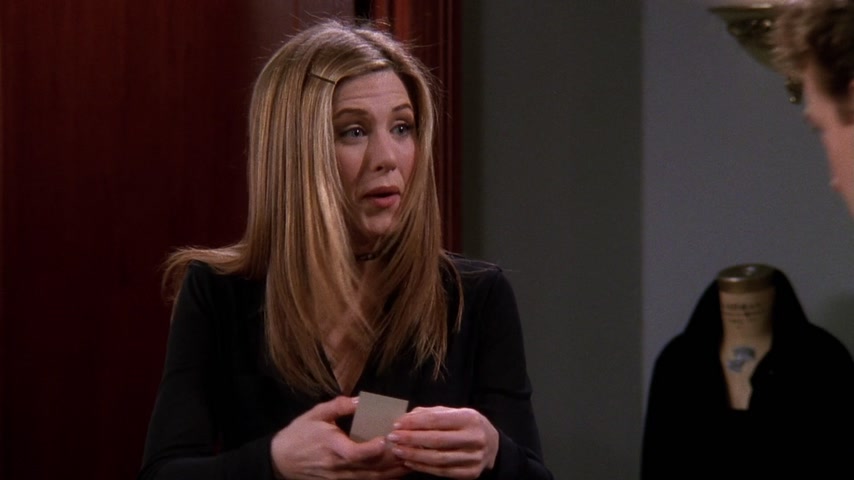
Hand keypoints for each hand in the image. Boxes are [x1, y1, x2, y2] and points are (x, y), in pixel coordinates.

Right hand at [270, 396, 408, 479]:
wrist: (281, 460)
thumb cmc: (299, 434)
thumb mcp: (316, 414)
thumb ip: (339, 406)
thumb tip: (361, 400)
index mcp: (331, 446)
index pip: (353, 453)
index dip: (370, 449)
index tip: (385, 440)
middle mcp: (337, 466)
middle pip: (369, 468)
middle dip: (391, 460)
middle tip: (410, 448)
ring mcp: (340, 478)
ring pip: (371, 478)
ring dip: (392, 472)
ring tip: (411, 461)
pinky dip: (383, 479)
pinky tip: (398, 473)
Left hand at [386, 406, 498, 479]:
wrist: (492, 445)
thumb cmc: (467, 425)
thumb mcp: (454, 413)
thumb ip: (431, 414)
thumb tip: (405, 418)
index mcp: (469, 418)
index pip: (437, 420)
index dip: (414, 423)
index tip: (397, 424)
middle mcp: (474, 438)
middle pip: (436, 440)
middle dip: (411, 439)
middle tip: (393, 438)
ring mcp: (474, 458)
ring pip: (438, 459)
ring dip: (414, 456)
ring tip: (398, 451)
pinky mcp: (471, 473)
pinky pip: (443, 472)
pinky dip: (424, 468)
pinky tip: (410, 463)